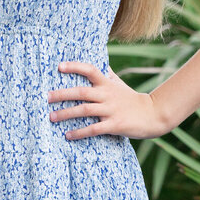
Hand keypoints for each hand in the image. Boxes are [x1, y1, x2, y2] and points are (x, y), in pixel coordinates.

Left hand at [46, 60, 168, 139]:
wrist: (153, 115)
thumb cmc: (132, 99)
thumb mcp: (120, 85)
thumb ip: (107, 75)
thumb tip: (98, 63)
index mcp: (108, 84)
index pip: (91, 70)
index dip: (75, 67)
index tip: (59, 67)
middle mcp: (107, 95)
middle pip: (81, 92)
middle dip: (62, 94)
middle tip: (46, 97)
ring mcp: (111, 110)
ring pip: (84, 110)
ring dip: (66, 114)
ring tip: (51, 117)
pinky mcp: (114, 125)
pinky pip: (93, 129)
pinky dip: (79, 132)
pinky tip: (68, 135)